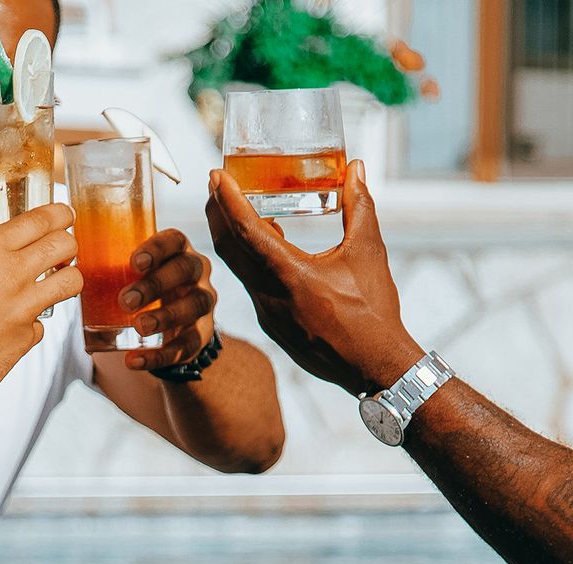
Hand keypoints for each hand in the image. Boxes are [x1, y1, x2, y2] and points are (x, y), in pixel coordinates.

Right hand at [0, 204, 82, 411]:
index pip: (39, 220)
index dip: (58, 213)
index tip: (63, 213)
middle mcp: (13, 275)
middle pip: (64, 246)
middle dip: (69, 241)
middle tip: (65, 245)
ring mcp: (25, 308)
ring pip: (71, 283)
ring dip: (70, 277)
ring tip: (60, 278)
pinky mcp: (28, 337)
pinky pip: (44, 323)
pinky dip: (36, 321)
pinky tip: (20, 322)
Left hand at [119, 229, 216, 372]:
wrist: (175, 328)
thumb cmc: (148, 292)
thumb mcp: (137, 277)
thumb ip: (113, 274)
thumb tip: (68, 281)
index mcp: (178, 252)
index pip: (174, 240)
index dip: (157, 248)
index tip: (135, 262)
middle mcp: (197, 274)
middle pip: (185, 269)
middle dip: (156, 284)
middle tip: (126, 301)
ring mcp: (202, 304)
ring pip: (193, 306)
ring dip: (164, 317)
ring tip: (139, 327)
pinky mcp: (201, 335)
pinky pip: (186, 345)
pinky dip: (160, 356)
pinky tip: (136, 361)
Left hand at [206, 161, 422, 394]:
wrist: (374, 369)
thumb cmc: (374, 313)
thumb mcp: (368, 253)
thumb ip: (360, 207)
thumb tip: (356, 169)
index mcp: (289, 276)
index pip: (245, 231)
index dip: (227, 200)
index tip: (217, 175)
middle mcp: (269, 297)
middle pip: (229, 249)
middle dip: (218, 213)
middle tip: (216, 184)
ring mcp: (267, 315)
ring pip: (238, 270)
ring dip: (231, 238)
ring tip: (233, 209)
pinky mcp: (272, 327)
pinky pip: (251, 287)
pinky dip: (248, 262)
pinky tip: (260, 248)